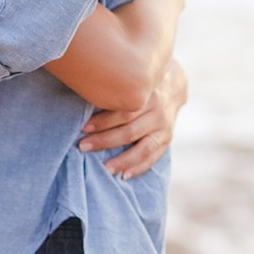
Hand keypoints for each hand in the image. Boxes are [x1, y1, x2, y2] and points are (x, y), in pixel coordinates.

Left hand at [77, 57, 187, 179]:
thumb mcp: (130, 78)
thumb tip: (82, 90)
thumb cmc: (138, 83)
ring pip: (142, 148)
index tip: (83, 128)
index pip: (122, 111)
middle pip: (129, 130)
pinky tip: (124, 175)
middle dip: (104, 141)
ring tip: (104, 168)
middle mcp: (157, 111)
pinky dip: (139, 168)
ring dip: (122, 160)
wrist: (171, 85)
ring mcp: (164, 127)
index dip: (102, 121)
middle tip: (83, 146)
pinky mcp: (167, 139)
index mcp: (147, 94)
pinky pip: (153, 157)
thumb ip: (114, 87)